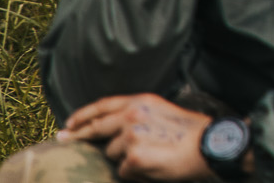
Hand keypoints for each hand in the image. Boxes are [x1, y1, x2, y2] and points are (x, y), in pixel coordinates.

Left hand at [60, 95, 215, 181]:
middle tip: (63, 138)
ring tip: (150, 158)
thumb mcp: (164, 112)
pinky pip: (122, 171)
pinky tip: (152, 168)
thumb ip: (140, 115)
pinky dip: (134, 173)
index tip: (70, 122)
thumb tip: (116, 129)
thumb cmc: (193, 133)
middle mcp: (132, 116)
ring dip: (123, 159)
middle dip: (78, 135)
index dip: (85, 114)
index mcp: (142, 102)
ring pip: (111, 154)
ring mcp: (130, 137)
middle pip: (96, 128)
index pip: (105, 105)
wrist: (210, 146)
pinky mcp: (132, 158)